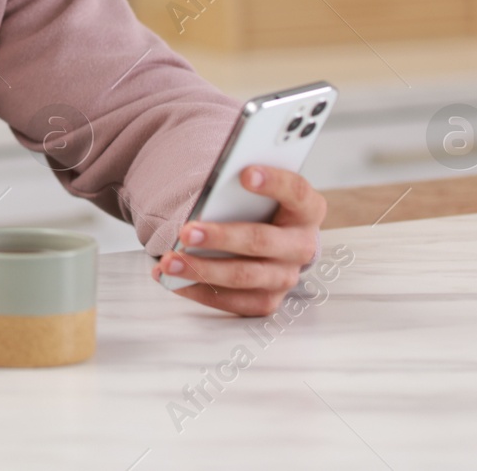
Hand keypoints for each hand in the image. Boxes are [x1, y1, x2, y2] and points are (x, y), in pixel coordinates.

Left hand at [150, 165, 325, 315]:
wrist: (268, 239)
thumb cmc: (256, 207)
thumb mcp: (256, 190)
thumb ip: (240, 185)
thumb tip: (210, 188)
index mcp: (306, 209)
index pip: (297, 192)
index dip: (274, 183)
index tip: (245, 174)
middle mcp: (302, 245)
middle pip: (262, 241)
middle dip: (221, 237)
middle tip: (186, 232)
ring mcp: (286, 276)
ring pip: (244, 276)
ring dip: (202, 270)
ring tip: (169, 261)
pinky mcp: (267, 300)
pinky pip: (234, 302)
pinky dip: (200, 291)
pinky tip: (173, 280)